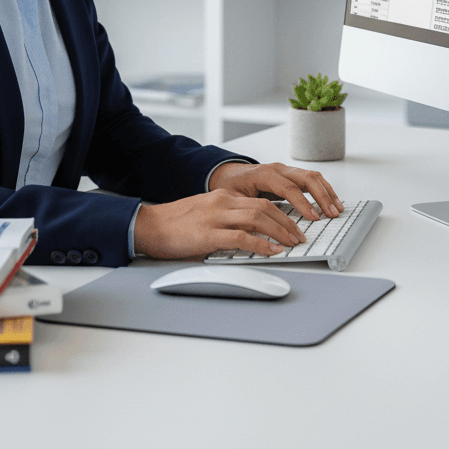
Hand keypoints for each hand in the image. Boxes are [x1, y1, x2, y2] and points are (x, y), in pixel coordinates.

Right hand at [132, 189, 307, 260]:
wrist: (149, 226)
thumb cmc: (175, 225)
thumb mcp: (205, 214)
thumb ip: (227, 220)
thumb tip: (251, 235)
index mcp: (222, 197)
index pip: (260, 201)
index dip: (282, 213)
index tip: (294, 225)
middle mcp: (222, 202)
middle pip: (264, 207)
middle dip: (287, 222)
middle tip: (299, 235)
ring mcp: (215, 217)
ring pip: (258, 218)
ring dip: (280, 231)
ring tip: (292, 243)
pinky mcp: (208, 234)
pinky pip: (242, 238)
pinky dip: (261, 244)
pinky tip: (273, 251)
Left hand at [207, 161, 343, 222]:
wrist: (226, 174)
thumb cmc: (229, 186)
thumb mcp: (232, 199)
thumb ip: (246, 210)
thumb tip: (258, 230)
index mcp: (263, 174)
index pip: (288, 187)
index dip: (302, 203)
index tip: (313, 217)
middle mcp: (277, 169)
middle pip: (306, 178)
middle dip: (321, 196)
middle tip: (331, 213)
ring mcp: (285, 170)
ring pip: (312, 176)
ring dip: (327, 192)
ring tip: (337, 209)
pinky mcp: (290, 175)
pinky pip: (311, 179)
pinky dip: (323, 189)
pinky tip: (331, 202)